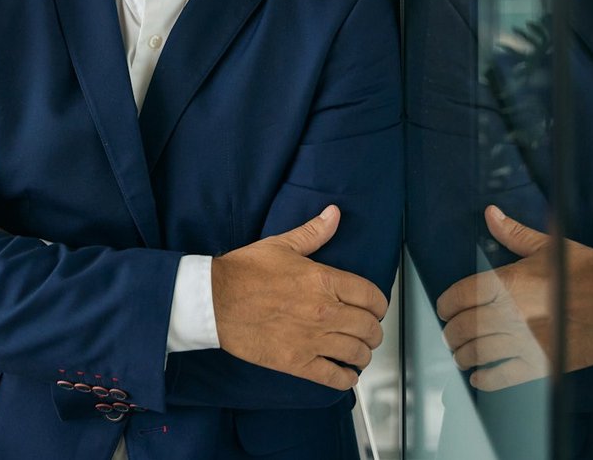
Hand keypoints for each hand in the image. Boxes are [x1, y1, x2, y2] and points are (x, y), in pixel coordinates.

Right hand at [210, 205, 388, 389]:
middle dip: (373, 331)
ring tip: (358, 352)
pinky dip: (346, 378)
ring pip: (357, 353)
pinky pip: (334, 377)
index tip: (375, 309)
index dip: (379, 305)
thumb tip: (333, 214)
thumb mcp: (281, 245)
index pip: (372, 297)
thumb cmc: (244, 271)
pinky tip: (345, 373)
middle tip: (368, 331)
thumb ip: (313, 232)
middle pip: (369, 328)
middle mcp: (324, 311)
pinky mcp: (297, 362)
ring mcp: (312, 339)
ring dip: (363, 354)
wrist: (214, 299)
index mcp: (323, 280)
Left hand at [435, 205, 592, 389]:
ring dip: (464, 356)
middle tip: (452, 335)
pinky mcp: (544, 363)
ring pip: (479, 353)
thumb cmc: (589, 272)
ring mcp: (527, 340)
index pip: (460, 296)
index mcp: (509, 282)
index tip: (445, 309)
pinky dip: (486, 379)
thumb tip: (490, 213)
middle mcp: (512, 312)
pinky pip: (504, 376)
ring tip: (463, 355)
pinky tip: (480, 376)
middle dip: (452, 333)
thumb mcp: (549, 247)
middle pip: (464, 327)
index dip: (446, 305)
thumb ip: (513, 234)